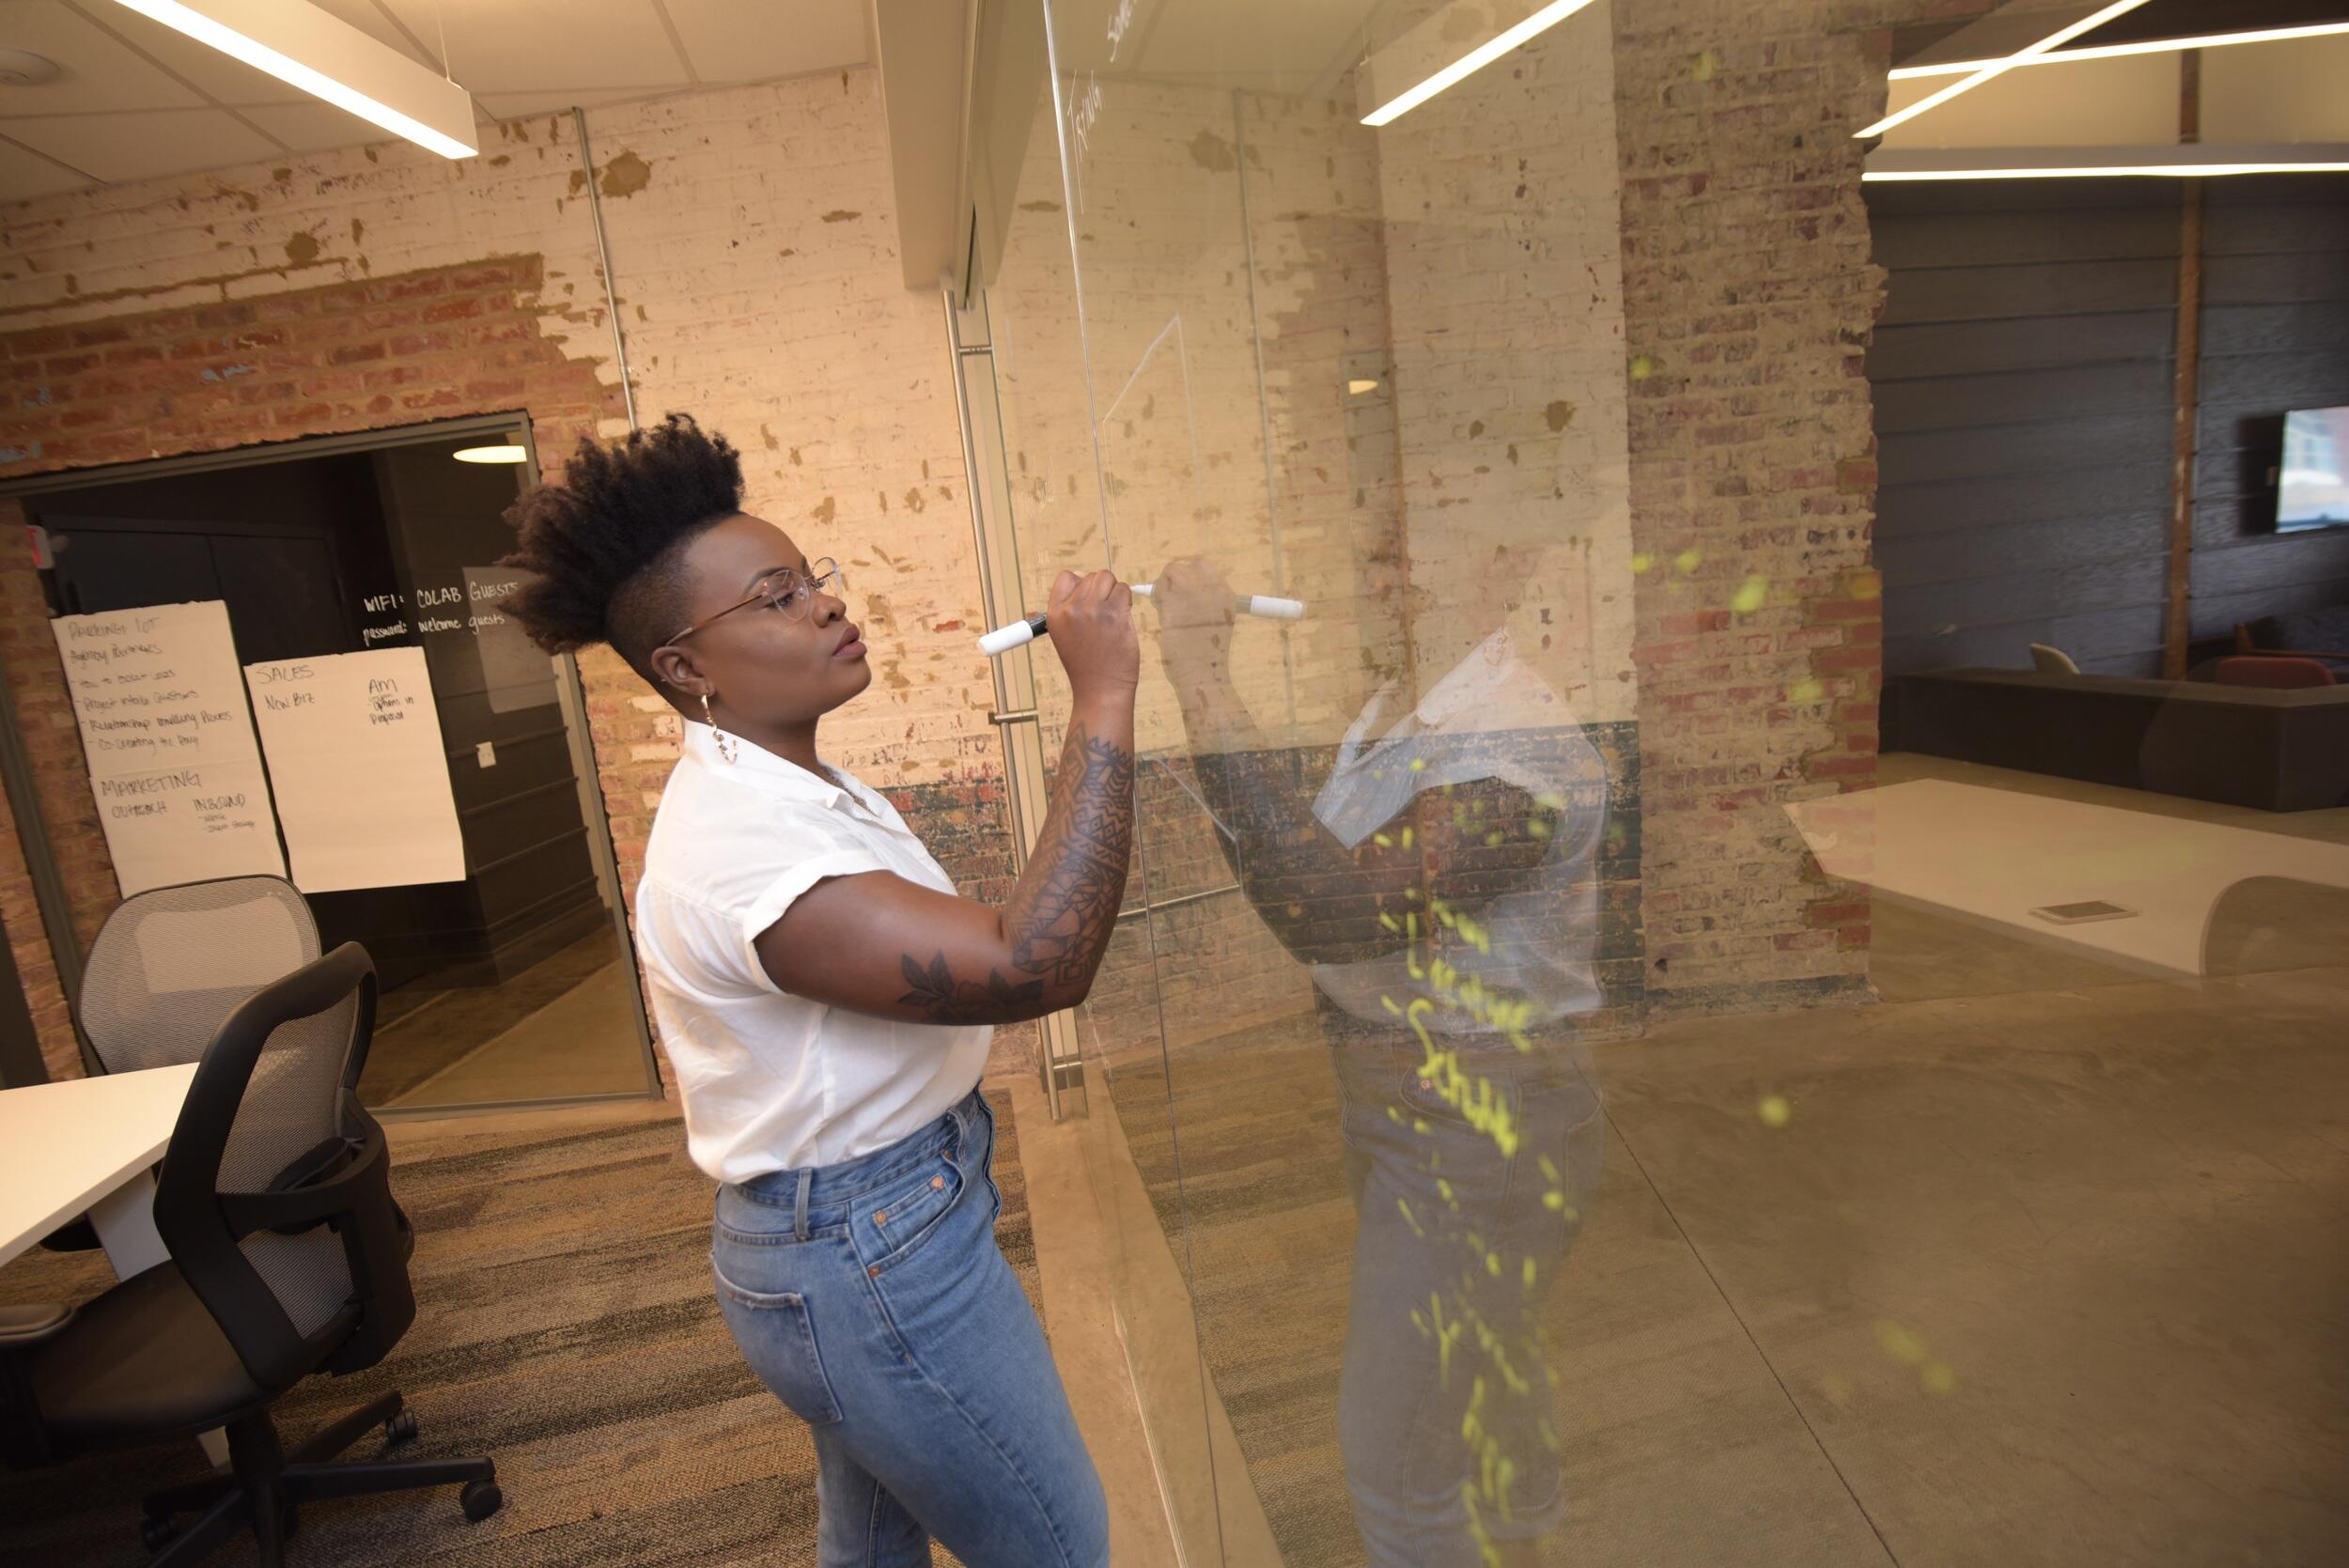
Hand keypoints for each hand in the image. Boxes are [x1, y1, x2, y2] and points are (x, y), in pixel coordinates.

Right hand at [1047, 568, 1138, 703]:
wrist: (1100, 689)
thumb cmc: (1086, 664)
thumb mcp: (1063, 634)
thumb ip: (1068, 607)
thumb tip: (1081, 575)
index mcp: (1055, 613)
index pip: (1067, 577)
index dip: (1081, 584)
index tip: (1089, 599)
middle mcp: (1072, 609)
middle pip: (1091, 576)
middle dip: (1101, 589)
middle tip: (1104, 612)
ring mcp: (1094, 610)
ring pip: (1109, 580)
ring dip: (1115, 593)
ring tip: (1113, 615)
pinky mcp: (1115, 615)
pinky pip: (1124, 591)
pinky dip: (1126, 601)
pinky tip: (1122, 618)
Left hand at [1153, 558, 1235, 678]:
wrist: (1203, 676)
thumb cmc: (1208, 654)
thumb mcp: (1216, 621)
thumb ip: (1204, 602)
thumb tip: (1183, 590)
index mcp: (1226, 594)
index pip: (1202, 566)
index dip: (1188, 576)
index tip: (1183, 593)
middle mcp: (1212, 589)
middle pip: (1183, 567)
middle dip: (1172, 580)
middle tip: (1171, 600)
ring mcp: (1193, 595)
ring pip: (1169, 574)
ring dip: (1162, 588)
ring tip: (1167, 610)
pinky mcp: (1175, 605)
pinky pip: (1158, 591)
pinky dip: (1157, 601)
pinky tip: (1164, 617)